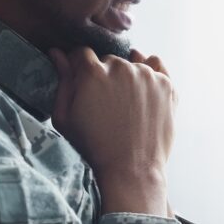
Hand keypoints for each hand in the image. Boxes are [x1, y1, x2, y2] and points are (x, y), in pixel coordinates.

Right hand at [48, 46, 176, 216]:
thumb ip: (62, 81)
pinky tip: (143, 90)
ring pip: (132, 62)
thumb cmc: (93, 147)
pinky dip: (150, 73)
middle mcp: (122, 68)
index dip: (79, 67)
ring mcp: (147, 75)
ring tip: (125, 101)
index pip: (82, 53)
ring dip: (127, 75)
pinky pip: (156, 65)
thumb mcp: (65, 118)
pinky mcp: (167, 84)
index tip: (83, 83)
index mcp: (93, 73)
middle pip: (109, 60)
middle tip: (105, 101)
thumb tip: (57, 53)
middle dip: (104, 74)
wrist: (132, 170)